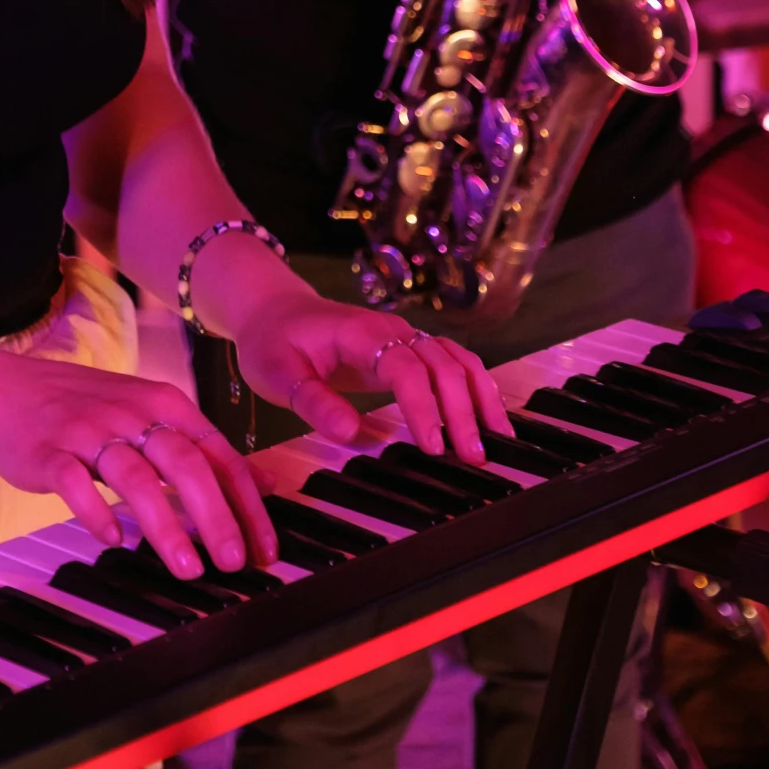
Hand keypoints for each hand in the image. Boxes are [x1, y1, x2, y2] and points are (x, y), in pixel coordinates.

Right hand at [0, 353, 277, 581]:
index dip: (246, 503)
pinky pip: (76, 484)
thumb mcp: (151, 414)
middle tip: (234, 562)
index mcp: (164, 403)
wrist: (2, 390)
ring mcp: (89, 431)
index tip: (263, 548)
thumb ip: (204, 448)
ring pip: (137, 478)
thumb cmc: (83, 408)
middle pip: (186, 463)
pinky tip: (113, 541)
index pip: (219, 454)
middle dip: (216, 517)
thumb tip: (265, 483)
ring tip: (187, 569)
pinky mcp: (49, 452)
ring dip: (167, 526)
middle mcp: (132, 412)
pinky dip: (97, 513)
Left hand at [229, 287, 510, 463]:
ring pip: (457, 360)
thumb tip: (352, 434)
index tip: (434, 448)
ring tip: (496, 440)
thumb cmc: (272, 342)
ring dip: (479, 397)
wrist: (272, 311)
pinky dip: (475, 386)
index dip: (425, 407)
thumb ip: (312, 401)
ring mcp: (404, 338)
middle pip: (444, 364)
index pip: (407, 368)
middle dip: (463, 410)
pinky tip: (486, 416)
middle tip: (474, 457)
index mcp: (361, 334)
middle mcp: (392, 331)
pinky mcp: (408, 350)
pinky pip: (452, 363)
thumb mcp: (275, 373)